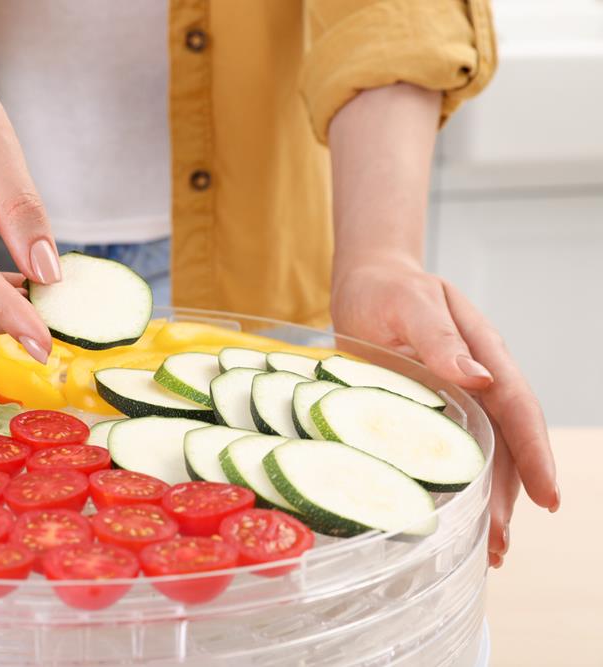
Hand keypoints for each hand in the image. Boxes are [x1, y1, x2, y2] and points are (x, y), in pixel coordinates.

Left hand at [330, 256, 559, 565]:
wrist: (367, 282)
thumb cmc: (389, 289)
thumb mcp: (411, 304)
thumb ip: (440, 339)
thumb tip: (477, 378)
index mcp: (484, 353)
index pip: (517, 407)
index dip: (534, 454)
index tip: (547, 497)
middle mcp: (478, 381)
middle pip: (504, 444)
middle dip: (508, 497)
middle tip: (499, 546)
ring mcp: (457, 398)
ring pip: (483, 456)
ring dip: (488, 502)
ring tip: (488, 550)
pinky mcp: (431, 411)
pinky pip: (450, 452)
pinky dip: (456, 486)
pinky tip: (455, 518)